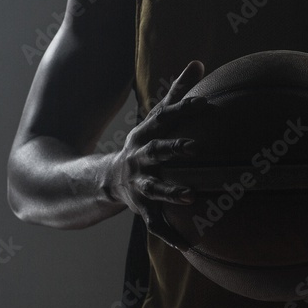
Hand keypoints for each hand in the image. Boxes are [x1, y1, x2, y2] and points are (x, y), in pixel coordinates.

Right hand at [103, 60, 212, 249]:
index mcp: (145, 136)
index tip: (204, 102)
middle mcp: (140, 159)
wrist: (104, 180)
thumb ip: (177, 92)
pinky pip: (157, 223)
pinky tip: (189, 245)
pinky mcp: (141, 207)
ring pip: (155, 189)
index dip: (182, 110)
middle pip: (156, 152)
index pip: (164, 118)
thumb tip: (199, 62)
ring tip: (191, 195)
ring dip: (171, 192)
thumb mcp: (155, 118)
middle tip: (196, 148)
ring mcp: (139, 184)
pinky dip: (171, 235)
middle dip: (173, 149)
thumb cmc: (143, 144)